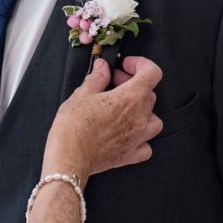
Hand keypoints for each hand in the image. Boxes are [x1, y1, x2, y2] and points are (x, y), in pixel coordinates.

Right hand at [42, 56, 162, 186]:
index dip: (141, 64)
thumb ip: (97, 77)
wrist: (69, 157)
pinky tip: (128, 134)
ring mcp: (138, 138)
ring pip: (154, 119)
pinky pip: (147, 146)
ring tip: (124, 109)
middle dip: (132, 84)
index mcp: (130, 98)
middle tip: (112, 84)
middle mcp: (139, 117)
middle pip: (149, 94)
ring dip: (143, 111)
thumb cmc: (73, 125)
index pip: (152, 73)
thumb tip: (103, 66)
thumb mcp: (82, 93)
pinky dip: (141, 138)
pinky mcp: (131, 155)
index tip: (125, 65)